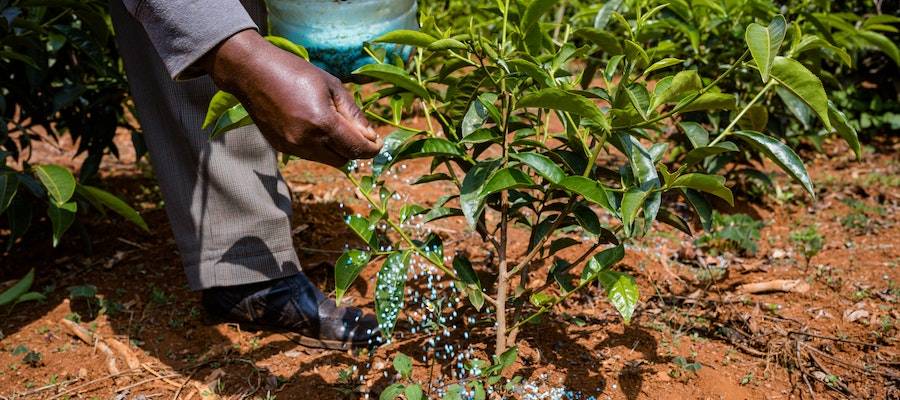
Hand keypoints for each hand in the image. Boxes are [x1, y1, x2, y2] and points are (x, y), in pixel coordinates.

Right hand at [202, 30, 381, 166]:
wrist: (252, 72)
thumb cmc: (295, 72)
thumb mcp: (331, 86)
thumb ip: (353, 114)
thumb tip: (370, 136)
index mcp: (322, 123)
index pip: (356, 149)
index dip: (371, 149)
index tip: (378, 143)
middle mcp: (306, 140)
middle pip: (343, 160)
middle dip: (354, 149)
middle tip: (359, 134)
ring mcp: (292, 147)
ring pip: (327, 160)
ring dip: (336, 149)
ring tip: (334, 125)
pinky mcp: (281, 147)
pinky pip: (309, 155)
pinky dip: (319, 146)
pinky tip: (314, 126)